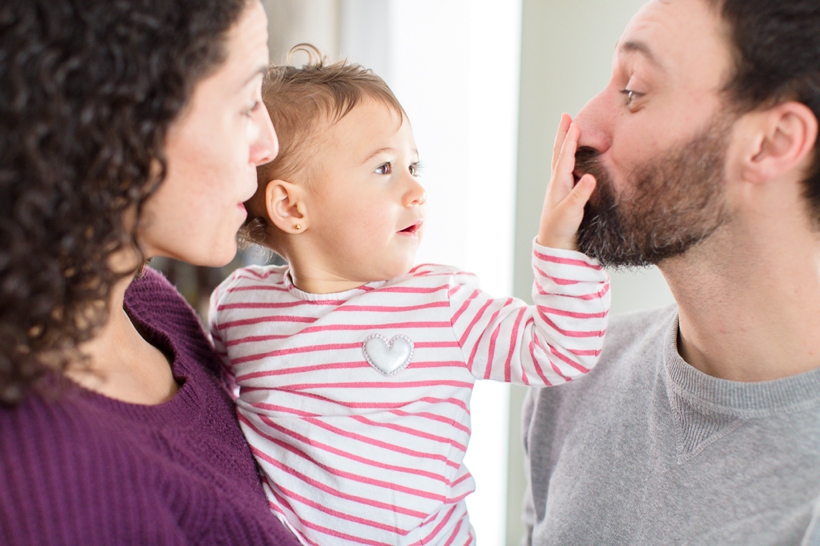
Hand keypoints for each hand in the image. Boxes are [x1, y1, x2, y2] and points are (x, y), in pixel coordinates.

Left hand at [536, 113, 595, 249]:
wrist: (555, 244)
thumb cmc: (561, 229)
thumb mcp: (572, 212)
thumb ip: (581, 195)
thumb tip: (590, 177)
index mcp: (558, 183)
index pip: (565, 157)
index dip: (570, 140)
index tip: (575, 124)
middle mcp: (558, 182)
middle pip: (559, 153)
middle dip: (563, 134)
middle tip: (566, 116)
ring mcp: (561, 186)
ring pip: (562, 158)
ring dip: (565, 142)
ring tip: (569, 128)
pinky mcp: (566, 192)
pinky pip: (567, 167)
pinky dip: (569, 155)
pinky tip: (573, 153)